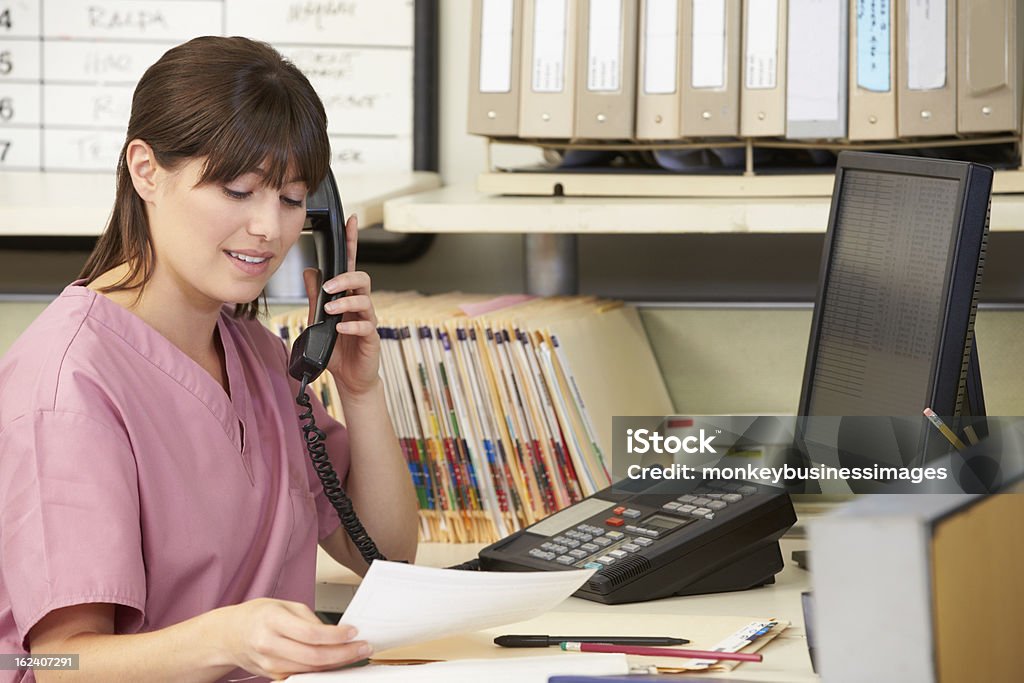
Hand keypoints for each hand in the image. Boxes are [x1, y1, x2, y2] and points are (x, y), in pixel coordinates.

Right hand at [220, 598, 369, 678]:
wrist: (231, 635)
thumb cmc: (258, 616)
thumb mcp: (284, 605)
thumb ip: (309, 619)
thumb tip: (334, 633)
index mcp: (272, 621)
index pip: (310, 633)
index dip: (336, 636)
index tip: (353, 631)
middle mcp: (269, 645)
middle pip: (313, 656)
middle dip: (343, 653)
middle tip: (363, 646)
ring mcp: (270, 664)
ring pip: (310, 669)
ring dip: (337, 663)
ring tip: (355, 653)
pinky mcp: (274, 676)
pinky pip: (303, 674)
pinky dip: (323, 669)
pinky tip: (337, 662)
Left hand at [302, 214, 382, 397]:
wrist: (350, 378)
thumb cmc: (336, 348)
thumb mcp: (317, 320)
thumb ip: (315, 296)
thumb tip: (310, 271)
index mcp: (347, 296)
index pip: (350, 264)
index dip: (351, 242)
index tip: (351, 221)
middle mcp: (359, 305)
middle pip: (361, 278)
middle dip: (346, 278)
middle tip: (328, 287)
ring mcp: (367, 320)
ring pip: (365, 300)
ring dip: (345, 301)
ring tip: (330, 310)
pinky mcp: (371, 338)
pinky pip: (365, 326)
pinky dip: (350, 326)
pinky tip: (339, 329)